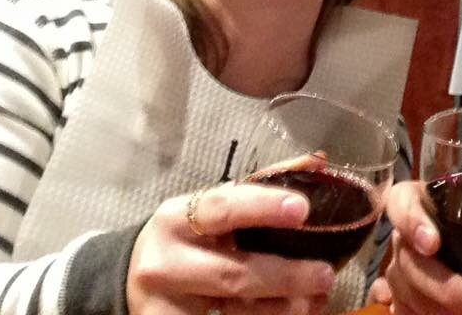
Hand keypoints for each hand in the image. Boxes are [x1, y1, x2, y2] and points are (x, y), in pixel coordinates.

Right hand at [127, 181, 335, 314]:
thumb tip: (317, 160)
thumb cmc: (187, 237)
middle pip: (233, 273)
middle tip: (326, 273)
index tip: (302, 208)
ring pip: (235, 310)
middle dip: (285, 275)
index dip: (262, 207)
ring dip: (284, 306)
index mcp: (177, 218)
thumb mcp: (211, 209)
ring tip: (319, 297)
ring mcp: (167, 303)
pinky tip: (296, 312)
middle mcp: (167, 261)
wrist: (135, 280)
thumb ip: (261, 186)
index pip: (221, 208)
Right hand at [370, 181, 461, 314]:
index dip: (411, 221)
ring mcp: (404, 273)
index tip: (433, 243)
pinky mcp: (406, 301)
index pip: (401, 203)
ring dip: (443, 311)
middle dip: (447, 288)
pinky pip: (408, 313)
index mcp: (428, 203)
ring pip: (410, 295)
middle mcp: (408, 238)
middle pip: (411, 262)